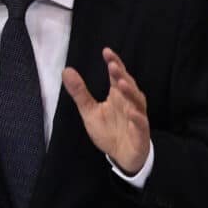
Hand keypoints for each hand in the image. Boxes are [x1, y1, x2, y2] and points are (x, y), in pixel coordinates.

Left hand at [62, 47, 149, 174]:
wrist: (122, 156)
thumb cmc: (109, 131)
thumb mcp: (89, 111)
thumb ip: (80, 92)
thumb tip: (66, 70)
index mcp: (118, 95)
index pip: (117, 75)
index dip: (114, 63)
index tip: (106, 51)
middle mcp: (129, 102)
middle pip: (128, 85)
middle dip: (121, 74)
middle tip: (112, 65)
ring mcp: (137, 117)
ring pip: (137, 101)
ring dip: (131, 92)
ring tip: (121, 83)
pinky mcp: (141, 133)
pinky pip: (141, 123)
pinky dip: (137, 117)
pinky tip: (131, 112)